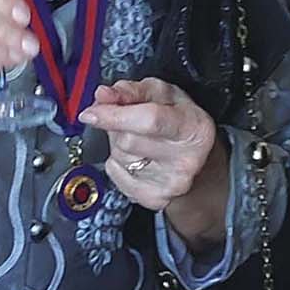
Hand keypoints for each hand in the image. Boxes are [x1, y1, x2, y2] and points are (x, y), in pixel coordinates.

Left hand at [83, 79, 223, 208]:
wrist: (199, 161)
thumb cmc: (179, 122)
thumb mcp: (162, 94)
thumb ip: (131, 90)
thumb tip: (103, 95)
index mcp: (192, 128)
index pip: (148, 121)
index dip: (115, 115)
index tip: (90, 113)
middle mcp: (185, 160)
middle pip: (127, 141)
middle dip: (117, 126)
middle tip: (128, 120)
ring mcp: (170, 184)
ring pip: (119, 157)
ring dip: (118, 144)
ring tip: (138, 138)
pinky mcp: (154, 199)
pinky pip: (115, 174)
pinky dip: (117, 162)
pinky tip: (136, 157)